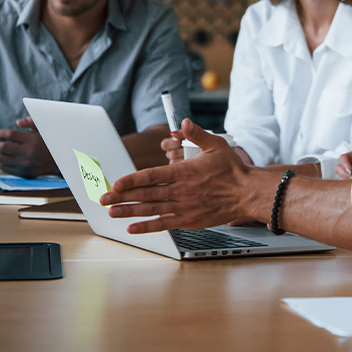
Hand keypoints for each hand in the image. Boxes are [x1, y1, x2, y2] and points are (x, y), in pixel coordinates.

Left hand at [0, 117, 56, 176]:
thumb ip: (31, 123)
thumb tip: (18, 122)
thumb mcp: (43, 130)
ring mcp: (26, 164)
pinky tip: (6, 159)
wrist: (60, 161)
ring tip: (2, 151)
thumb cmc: (49, 143)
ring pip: (1, 159)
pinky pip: (5, 168)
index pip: (10, 135)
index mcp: (33, 140)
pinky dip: (2, 163)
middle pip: (2, 147)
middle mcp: (28, 153)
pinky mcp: (24, 173)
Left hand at [102, 119, 255, 233]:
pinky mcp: (189, 219)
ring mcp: (184, 207)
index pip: (152, 176)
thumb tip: (183, 123)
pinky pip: (164, 224)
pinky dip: (147, 227)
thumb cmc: (232, 169)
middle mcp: (181, 191)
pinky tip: (132, 228)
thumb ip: (197, 134)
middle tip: (103, 199)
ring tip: (112, 212)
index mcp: (185, 172)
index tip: (115, 183)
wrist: (247, 193)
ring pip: (151, 210)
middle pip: (146, 194)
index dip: (132, 180)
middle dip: (122, 197)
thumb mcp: (216, 145)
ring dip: (130, 211)